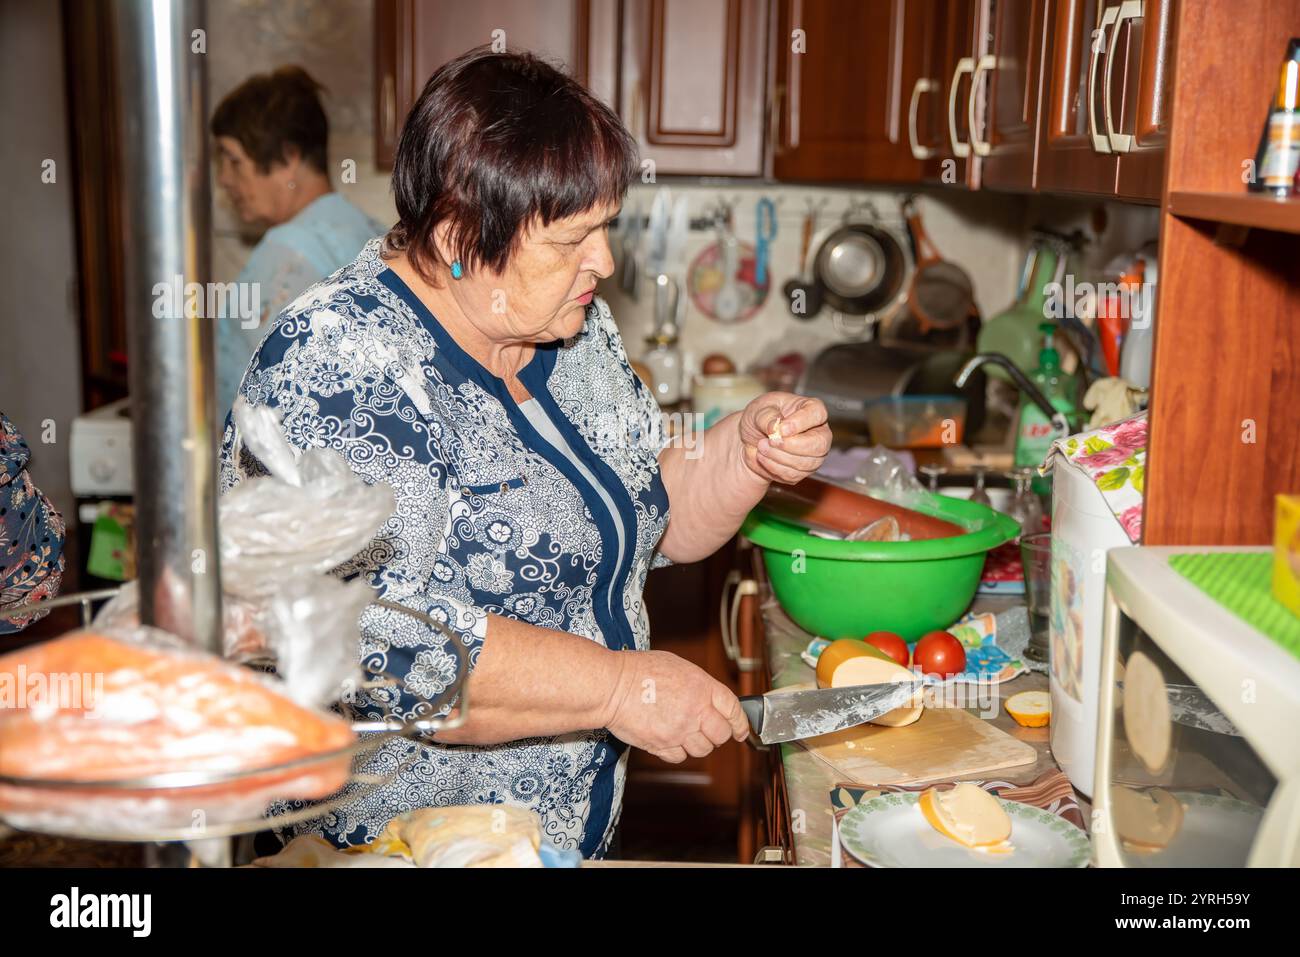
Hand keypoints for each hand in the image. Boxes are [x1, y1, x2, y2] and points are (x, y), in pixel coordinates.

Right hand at [603, 650, 749, 762]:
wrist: (611, 687)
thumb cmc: (639, 670)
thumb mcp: (677, 666)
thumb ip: (698, 685)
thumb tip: (709, 699)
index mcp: (702, 687)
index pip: (733, 709)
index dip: (741, 722)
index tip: (741, 730)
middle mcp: (695, 711)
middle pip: (721, 735)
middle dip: (718, 735)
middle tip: (708, 730)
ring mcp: (679, 731)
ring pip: (702, 750)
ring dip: (697, 744)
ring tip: (684, 731)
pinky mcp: (662, 746)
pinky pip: (680, 757)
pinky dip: (678, 752)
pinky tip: (669, 738)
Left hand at [737, 392, 830, 484]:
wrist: (749, 441)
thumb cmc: (759, 419)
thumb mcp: (758, 411)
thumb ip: (768, 417)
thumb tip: (776, 428)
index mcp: (811, 409)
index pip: (818, 414)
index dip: (800, 423)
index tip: (781, 429)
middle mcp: (818, 432)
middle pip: (820, 444)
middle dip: (792, 446)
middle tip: (771, 441)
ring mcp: (814, 454)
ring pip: (806, 463)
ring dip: (779, 457)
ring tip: (761, 446)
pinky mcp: (803, 471)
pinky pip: (793, 475)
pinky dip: (774, 467)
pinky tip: (763, 457)